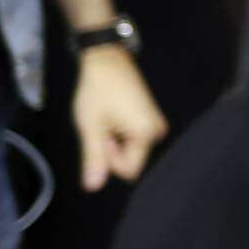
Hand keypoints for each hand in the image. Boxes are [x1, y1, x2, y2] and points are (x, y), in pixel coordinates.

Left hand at [70, 46, 167, 190]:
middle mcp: (157, 131)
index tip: (101, 134)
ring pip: (132, 150)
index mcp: (146, 134)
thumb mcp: (90, 126)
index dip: (109, 158)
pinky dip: (121, 132)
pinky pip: (135, 138)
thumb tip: (92, 187)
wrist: (107, 60)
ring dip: (116, 140)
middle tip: (103, 123)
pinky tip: (114, 113)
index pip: (128, 170)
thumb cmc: (97, 90)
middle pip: (132, 161)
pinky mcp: (152, 118)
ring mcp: (156, 124)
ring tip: (108, 116)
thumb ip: (94, 158)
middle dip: (113, 149)